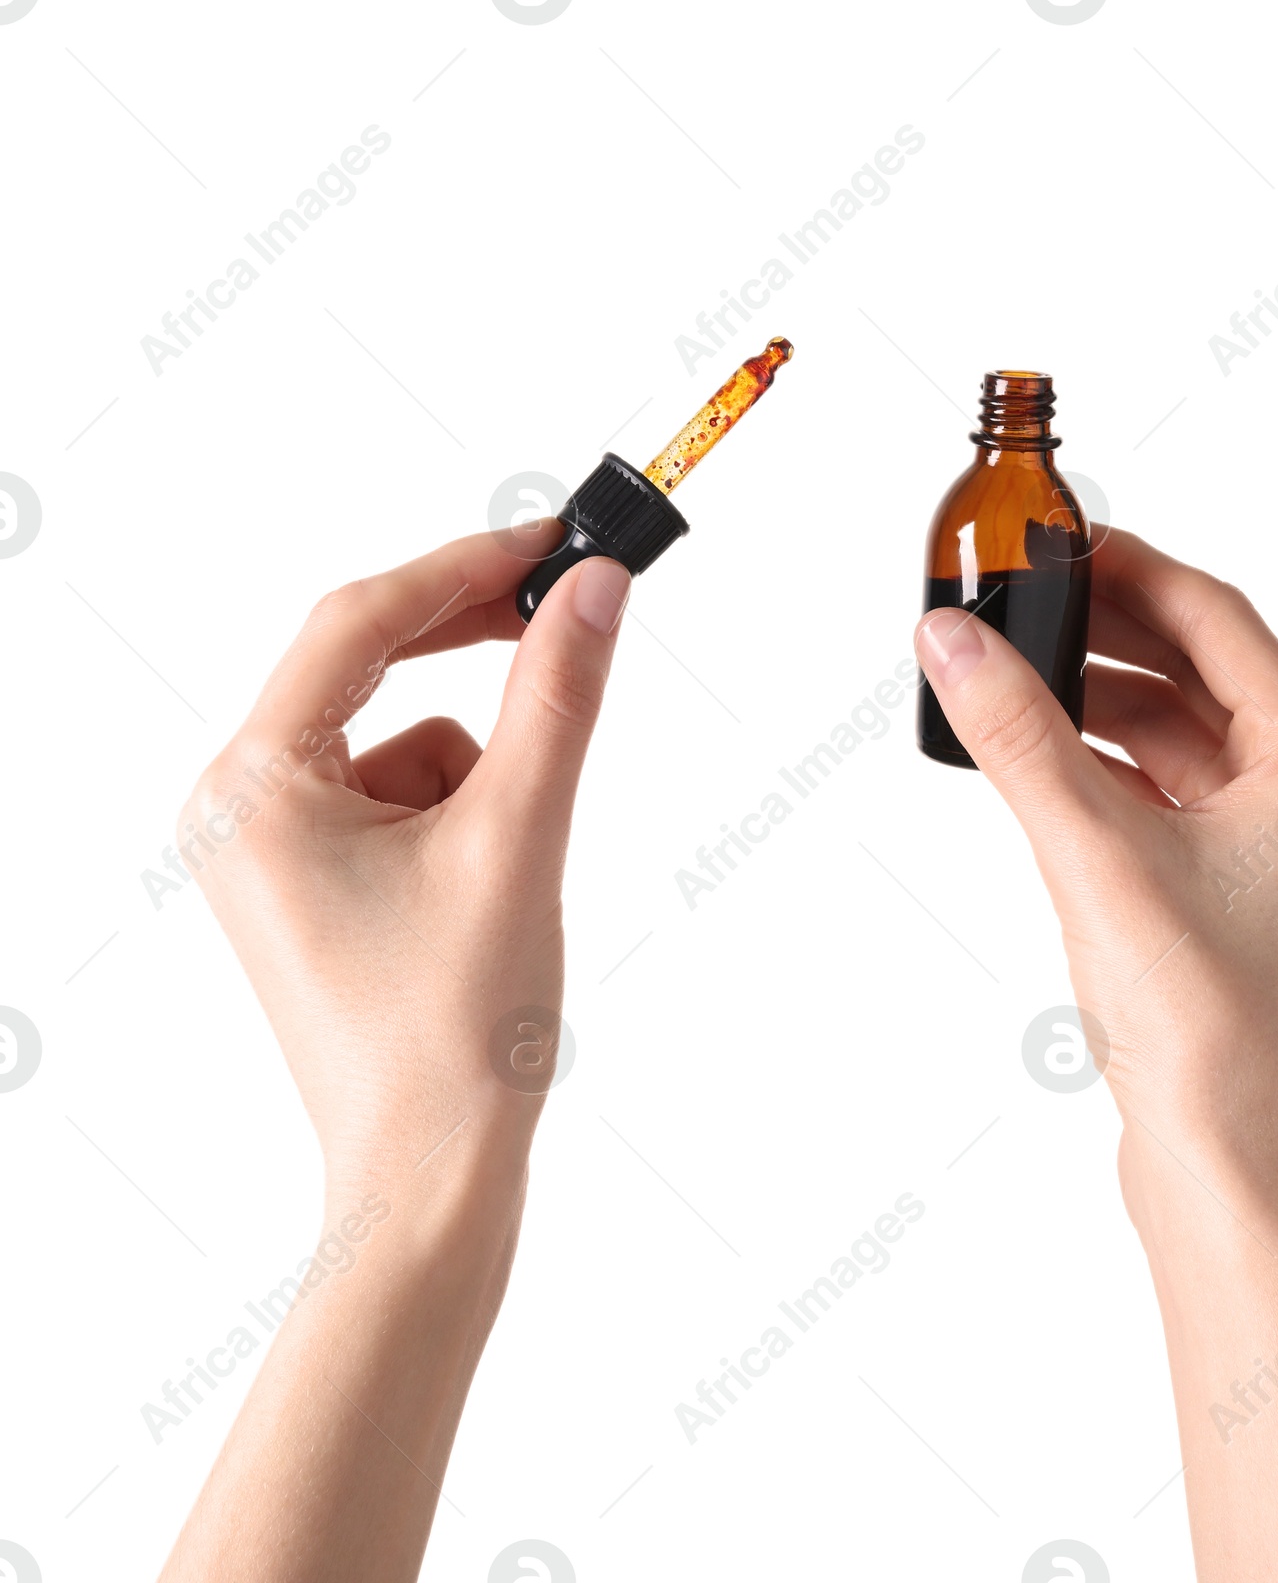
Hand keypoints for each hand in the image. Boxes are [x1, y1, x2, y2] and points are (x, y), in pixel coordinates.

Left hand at [161, 534, 630, 1582]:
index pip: (356, 625)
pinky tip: (485, 899)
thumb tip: (594, 589)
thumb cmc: (453, 1034)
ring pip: (404, 743)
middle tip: (567, 616)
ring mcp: (272, 849)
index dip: (462, 568)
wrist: (432, 1179)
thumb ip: (558, 695)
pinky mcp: (315, 882)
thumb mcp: (519, 836)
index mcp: (254, 788)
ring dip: (480, 776)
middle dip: (473, 653)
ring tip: (506, 874)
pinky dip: (466, 819)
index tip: (553, 541)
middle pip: (368, 672)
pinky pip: (404, 800)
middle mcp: (241, 808)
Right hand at [915, 530, 1277, 1582]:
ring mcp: (1271, 845)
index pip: (1219, 619)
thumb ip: (1019, 738)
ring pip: (1173, 733)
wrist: (1225, 1166)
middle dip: (1104, 633)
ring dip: (1094, 701)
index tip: (1053, 542)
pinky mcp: (1226, 889)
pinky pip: (1159, 792)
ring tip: (1011, 678)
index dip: (1130, 570)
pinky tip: (1038, 761)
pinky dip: (1099, 766)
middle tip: (1017, 601)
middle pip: (1198, 669)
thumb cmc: (1202, 1028)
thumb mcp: (1094, 856)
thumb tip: (951, 640)